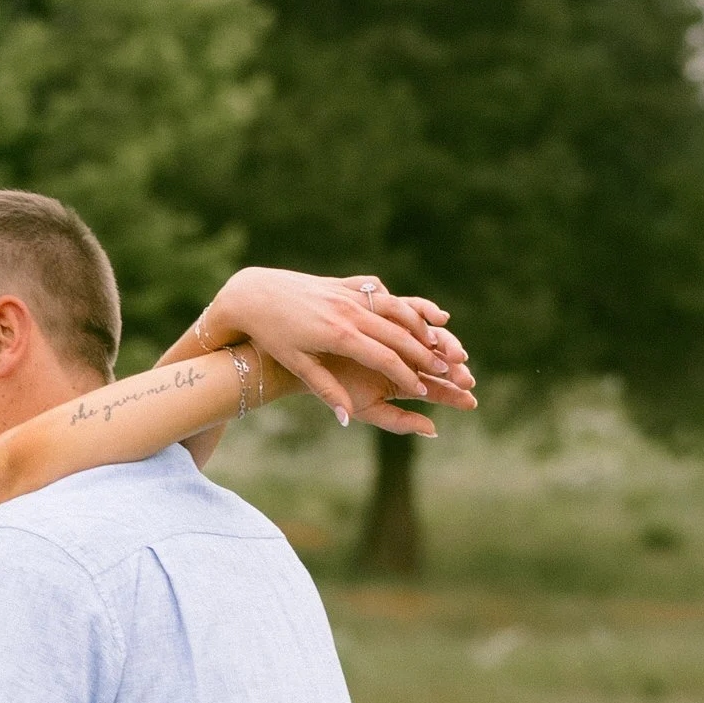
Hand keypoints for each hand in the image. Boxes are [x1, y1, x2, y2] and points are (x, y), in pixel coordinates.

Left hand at [200, 269, 474, 424]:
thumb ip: (327, 393)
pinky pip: (379, 292)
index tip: (425, 390)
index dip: (408, 375)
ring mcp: (347, 293)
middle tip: (449, 368)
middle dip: (425, 353)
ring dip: (420, 326)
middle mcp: (348, 311)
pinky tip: (412, 313)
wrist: (253, 296)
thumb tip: (348, 419)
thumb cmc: (272, 337)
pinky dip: (398, 303)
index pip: (385, 358)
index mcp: (339, 335)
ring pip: (395, 309)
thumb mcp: (297, 367)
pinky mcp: (343, 283)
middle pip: (398, 334)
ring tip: (440, 341)